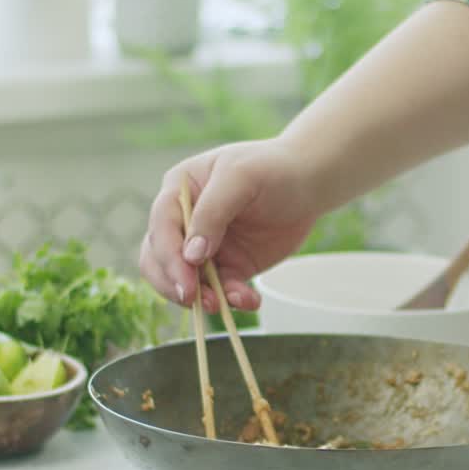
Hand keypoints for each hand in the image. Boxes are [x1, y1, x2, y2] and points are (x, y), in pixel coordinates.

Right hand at [139, 138, 323, 311]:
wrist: (308, 183)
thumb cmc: (271, 167)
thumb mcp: (240, 177)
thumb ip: (212, 212)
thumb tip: (191, 254)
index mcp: (178, 193)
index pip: (161, 228)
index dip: (169, 258)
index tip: (187, 281)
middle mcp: (184, 222)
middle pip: (160, 260)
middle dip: (175, 284)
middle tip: (199, 301)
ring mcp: (205, 247)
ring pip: (187, 281)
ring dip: (204, 298)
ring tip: (232, 302)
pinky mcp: (230, 266)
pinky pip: (221, 290)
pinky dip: (232, 299)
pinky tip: (249, 300)